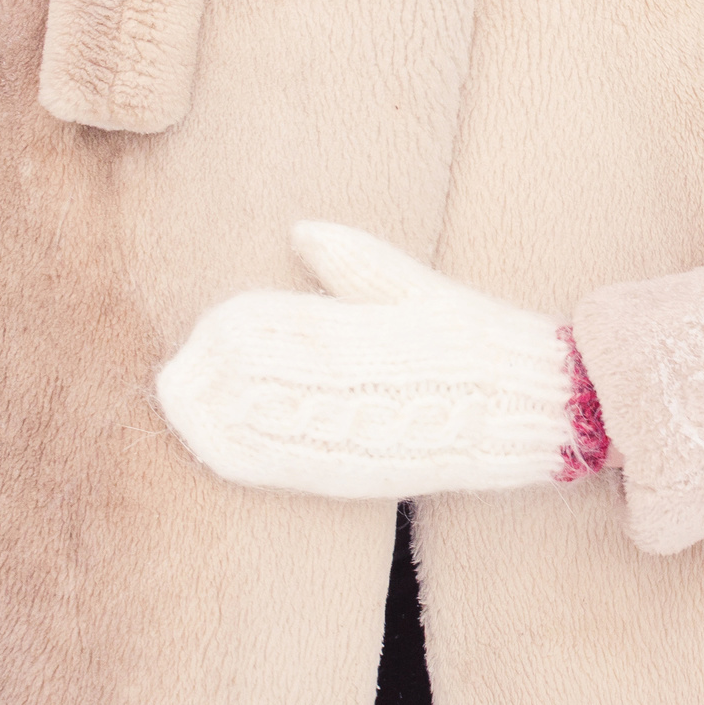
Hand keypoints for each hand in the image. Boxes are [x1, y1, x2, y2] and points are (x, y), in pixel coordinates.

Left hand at [156, 223, 576, 498]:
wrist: (525, 409)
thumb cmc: (474, 341)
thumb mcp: (418, 288)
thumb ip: (356, 261)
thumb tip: (299, 230)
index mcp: (350, 330)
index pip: (258, 324)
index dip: (221, 328)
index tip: (205, 328)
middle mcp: (337, 384)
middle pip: (239, 374)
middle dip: (201, 370)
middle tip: (178, 368)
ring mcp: (339, 433)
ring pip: (244, 422)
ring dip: (202, 412)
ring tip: (181, 400)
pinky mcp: (346, 474)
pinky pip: (273, 468)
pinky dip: (231, 455)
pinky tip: (208, 444)